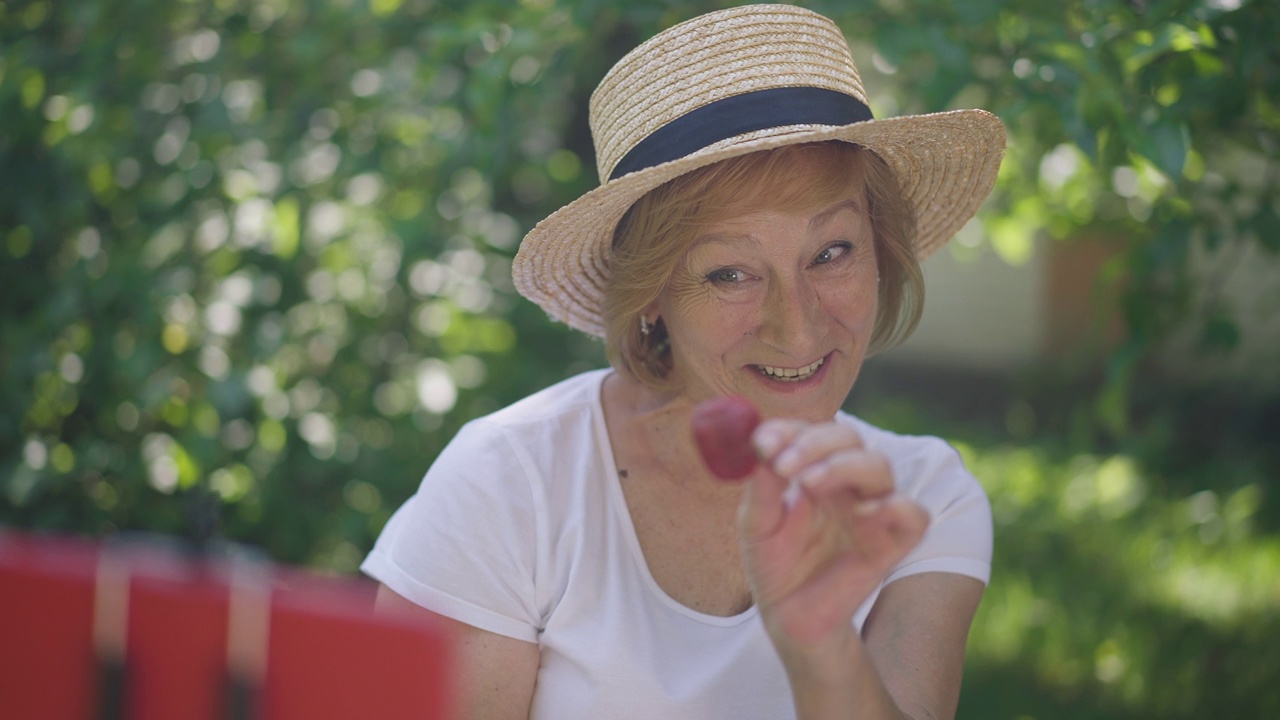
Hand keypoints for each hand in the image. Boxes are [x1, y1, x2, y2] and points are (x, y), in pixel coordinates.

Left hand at [738, 419, 928, 651]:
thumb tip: (762, 449)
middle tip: (784, 465)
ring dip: (845, 466)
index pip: (811, 432)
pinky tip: (862, 512)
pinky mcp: (892, 543)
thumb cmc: (774, 565)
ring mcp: (871, 511)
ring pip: (880, 466)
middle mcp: (846, 484)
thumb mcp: (756, 525)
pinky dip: (896, 506)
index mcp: (813, 471)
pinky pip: (915, 515)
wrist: (789, 618)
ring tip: (809, 484)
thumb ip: (761, 488)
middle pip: (849, 439)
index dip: (789, 430)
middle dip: (816, 444)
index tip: (763, 443)